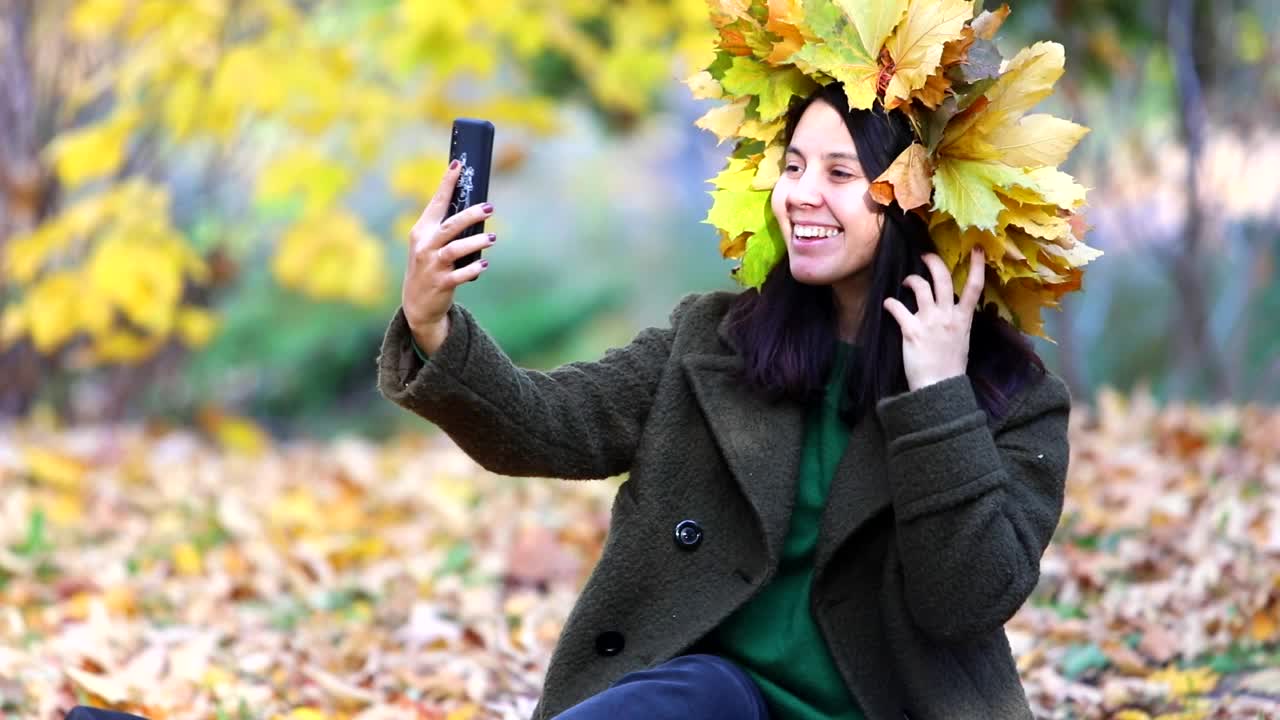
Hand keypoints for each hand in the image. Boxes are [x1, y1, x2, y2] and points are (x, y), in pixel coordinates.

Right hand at [402, 159, 495, 352]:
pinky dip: (472, 269)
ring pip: (454, 250)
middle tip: (489, 207)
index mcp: (421, 231)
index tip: (458, 165)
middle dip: (470, 215)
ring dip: (475, 243)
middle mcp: (425, 246)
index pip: (436, 203)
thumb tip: (476, 208)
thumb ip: (446, 228)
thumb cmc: (430, 266)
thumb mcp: (430, 245)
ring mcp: (432, 265)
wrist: (417, 303)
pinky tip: (484, 265)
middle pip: (449, 226)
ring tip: (493, 239)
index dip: (447, 183)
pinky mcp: (441, 283)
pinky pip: (459, 275)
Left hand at [882, 248, 985, 390]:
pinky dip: (890, 303)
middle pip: (943, 279)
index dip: (977, 266)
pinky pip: (898, 307)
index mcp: (963, 318)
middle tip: (925, 256)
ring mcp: (930, 322)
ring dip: (911, 280)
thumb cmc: (951, 367)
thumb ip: (957, 321)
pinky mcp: (911, 330)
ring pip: (920, 287)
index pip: (975, 287)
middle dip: (933, 262)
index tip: (977, 249)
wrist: (938, 388)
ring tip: (906, 283)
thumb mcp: (962, 340)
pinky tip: (888, 304)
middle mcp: (948, 316)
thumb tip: (952, 309)